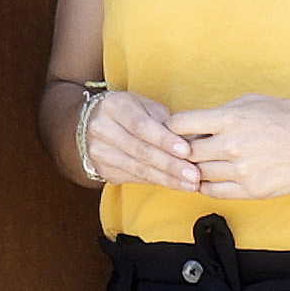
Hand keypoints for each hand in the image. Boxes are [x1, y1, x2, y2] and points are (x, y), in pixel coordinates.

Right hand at [77, 86, 203, 194]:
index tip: (187, 151)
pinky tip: (176, 184)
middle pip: (140, 150)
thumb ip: (166, 122)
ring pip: (138, 169)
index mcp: (113, 106)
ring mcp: (99, 152)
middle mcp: (101, 129)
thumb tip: (197, 140)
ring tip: (190, 184)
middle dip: (170, 165)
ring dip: (167, 178)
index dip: (164, 140)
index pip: (141, 125)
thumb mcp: (145, 106)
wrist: (92, 123)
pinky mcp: (102, 170)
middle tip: (194, 175)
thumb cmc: (129, 111)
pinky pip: (134, 178)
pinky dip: (158, 181)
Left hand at [166, 95, 289, 202]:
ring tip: (199, 164)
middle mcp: (232, 145)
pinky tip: (210, 178)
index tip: (177, 130)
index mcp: (231, 118)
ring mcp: (241, 170)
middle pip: (186, 152)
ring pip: (198, 173)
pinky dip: (205, 185)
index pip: (180, 124)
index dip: (174, 127)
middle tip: (184, 150)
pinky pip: (213, 191)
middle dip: (182, 151)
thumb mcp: (254, 102)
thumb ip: (222, 112)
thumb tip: (195, 123)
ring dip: (194, 169)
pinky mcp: (250, 190)